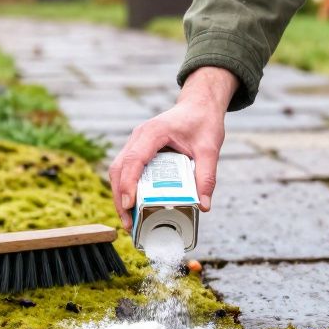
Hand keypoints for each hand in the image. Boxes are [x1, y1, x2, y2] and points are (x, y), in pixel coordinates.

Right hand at [108, 66, 237, 229]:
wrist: (199, 105)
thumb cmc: (203, 122)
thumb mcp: (210, 149)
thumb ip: (207, 176)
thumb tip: (203, 206)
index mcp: (153, 132)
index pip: (134, 160)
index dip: (128, 183)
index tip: (129, 206)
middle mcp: (139, 137)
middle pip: (119, 169)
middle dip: (120, 197)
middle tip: (129, 224)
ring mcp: (135, 143)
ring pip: (117, 170)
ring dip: (120, 195)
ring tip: (129, 221)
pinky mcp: (138, 149)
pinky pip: (125, 170)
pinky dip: (125, 188)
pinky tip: (134, 207)